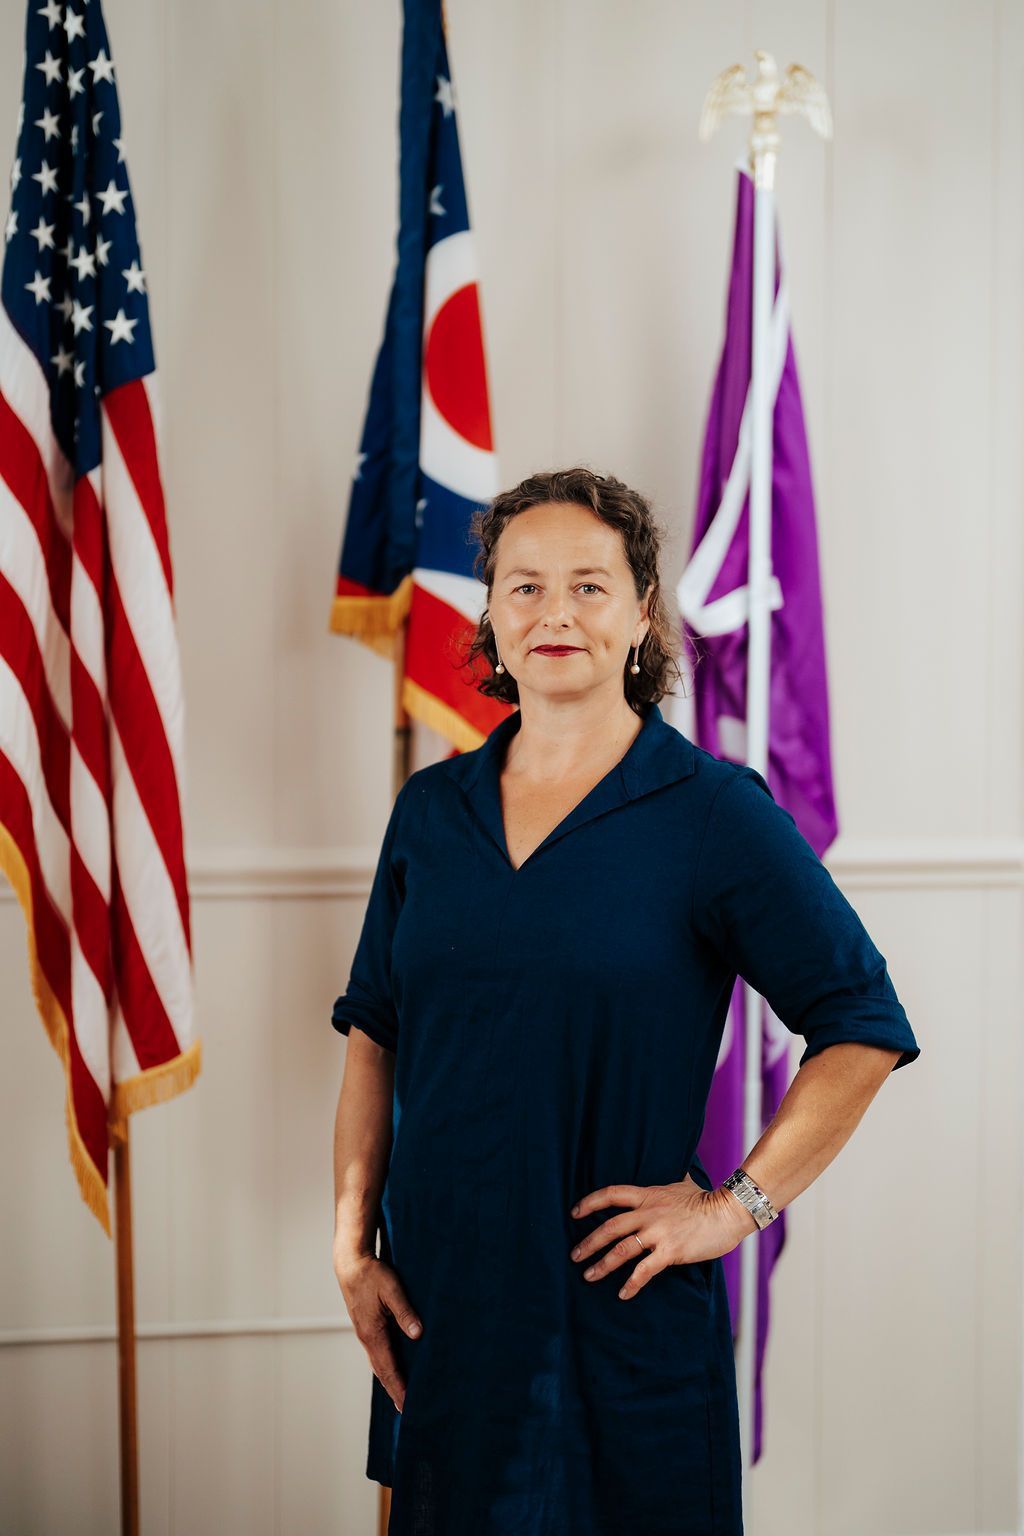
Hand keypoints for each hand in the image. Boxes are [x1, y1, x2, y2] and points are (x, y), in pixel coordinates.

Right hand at [334, 1251, 421, 1412]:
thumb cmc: (372, 1274)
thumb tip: (418, 1335)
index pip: (389, 1368)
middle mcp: (367, 1338)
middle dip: (394, 1390)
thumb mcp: (392, 1289)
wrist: (351, 1265)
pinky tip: (392, 1368)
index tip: (407, 1406)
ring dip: (389, 1380)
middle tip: (406, 1410)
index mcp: (373, 1333)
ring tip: (400, 1395)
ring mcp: (365, 1334)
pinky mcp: (366, 1327)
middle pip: (382, 1371)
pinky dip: (385, 1366)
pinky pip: (376, 1353)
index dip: (399, 1387)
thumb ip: (405, 1312)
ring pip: (378, 1363)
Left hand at [568, 1175, 754, 1299]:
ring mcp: (658, 1233)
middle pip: (609, 1226)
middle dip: (589, 1242)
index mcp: (648, 1195)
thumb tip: (678, 1169)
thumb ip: (672, 1180)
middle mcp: (648, 1213)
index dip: (590, 1202)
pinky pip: (644, 1270)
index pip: (611, 1194)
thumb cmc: (707, 1198)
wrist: (728, 1212)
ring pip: (621, 1250)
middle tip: (574, 1255)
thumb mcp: (683, 1183)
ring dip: (602, 1265)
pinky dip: (631, 1283)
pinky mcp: (671, 1251)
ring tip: (589, 1276)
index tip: (574, 1212)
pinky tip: (623, 1294)